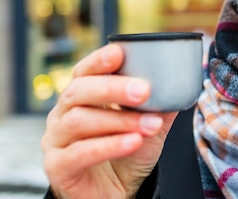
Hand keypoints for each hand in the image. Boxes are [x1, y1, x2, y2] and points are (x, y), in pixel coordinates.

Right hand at [41, 44, 177, 198]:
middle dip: (113, 88)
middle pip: (79, 91)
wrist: (115, 193)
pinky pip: (80, 152)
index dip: (99, 60)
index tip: (120, 53)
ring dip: (120, 120)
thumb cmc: (127, 153)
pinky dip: (110, 145)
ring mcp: (56, 140)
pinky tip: (133, 142)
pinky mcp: (57, 167)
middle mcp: (62, 114)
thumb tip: (182, 83)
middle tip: (144, 90)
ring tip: (150, 125)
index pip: (84, 71)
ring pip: (80, 121)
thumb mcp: (149, 126)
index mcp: (82, 97)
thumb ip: (160, 105)